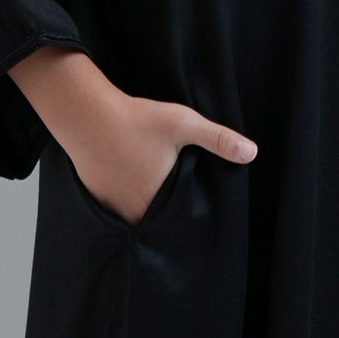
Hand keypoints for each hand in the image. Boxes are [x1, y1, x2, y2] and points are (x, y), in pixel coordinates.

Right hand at [11, 47, 256, 222]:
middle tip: (179, 207)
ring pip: (137, 216)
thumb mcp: (182, 123)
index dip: (187, 219)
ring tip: (157, 198)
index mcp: (158, 200)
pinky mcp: (96, 196)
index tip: (196, 216)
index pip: (179, 222)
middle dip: (168, 217)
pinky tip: (132, 185)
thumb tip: (252, 153)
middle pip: (158, 222)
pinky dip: (126, 201)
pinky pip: (117, 207)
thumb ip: (218, 139)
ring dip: (146, 210)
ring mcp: (112, 206)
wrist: (86, 115)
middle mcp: (134, 210)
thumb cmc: (136, 119)